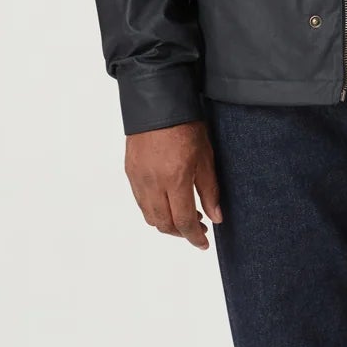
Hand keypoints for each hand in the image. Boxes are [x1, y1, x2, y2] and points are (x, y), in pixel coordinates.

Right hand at [124, 120, 222, 248]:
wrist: (157, 103)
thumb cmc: (186, 125)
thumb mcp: (206, 157)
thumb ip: (210, 190)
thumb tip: (216, 217)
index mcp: (175, 179)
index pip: (183, 221)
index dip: (194, 237)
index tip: (203, 243)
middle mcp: (152, 182)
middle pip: (163, 224)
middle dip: (180, 232)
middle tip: (197, 228)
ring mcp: (138, 178)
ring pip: (149, 215)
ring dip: (166, 222)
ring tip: (184, 214)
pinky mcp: (130, 172)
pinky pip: (141, 201)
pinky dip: (154, 209)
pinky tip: (168, 200)